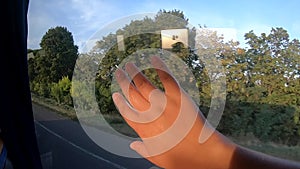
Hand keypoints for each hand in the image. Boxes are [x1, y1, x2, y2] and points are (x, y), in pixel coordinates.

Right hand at [112, 56, 234, 168]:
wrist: (202, 153)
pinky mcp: (178, 96)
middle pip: (132, 94)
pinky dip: (160, 66)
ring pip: (144, 84)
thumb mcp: (158, 158)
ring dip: (135, 73)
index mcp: (143, 128)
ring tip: (128, 64)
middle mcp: (149, 113)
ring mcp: (163, 103)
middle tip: (118, 71)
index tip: (115, 94)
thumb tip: (132, 145)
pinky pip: (167, 78)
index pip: (126, 111)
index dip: (120, 102)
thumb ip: (143, 150)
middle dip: (123, 82)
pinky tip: (153, 58)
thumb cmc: (181, 159)